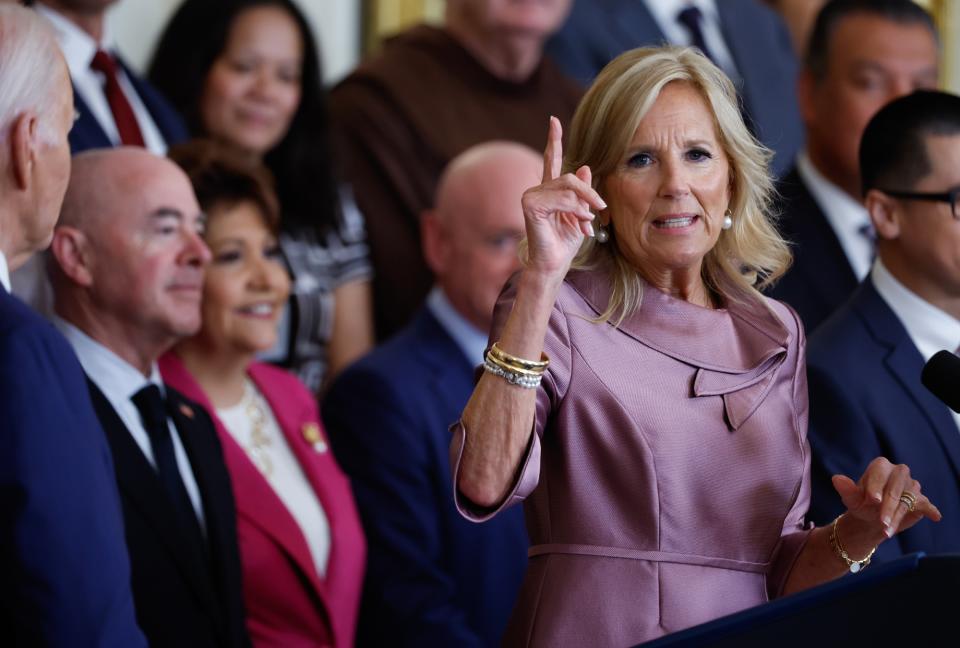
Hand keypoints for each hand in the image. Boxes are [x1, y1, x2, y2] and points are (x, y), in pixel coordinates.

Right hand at [521, 116, 606, 276]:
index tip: (554, 120)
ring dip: (584, 204)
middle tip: (601, 208)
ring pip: (568, 187)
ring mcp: (531, 196)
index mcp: (548, 190)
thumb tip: (586, 167)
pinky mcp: (531, 205)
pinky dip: (576, 210)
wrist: (554, 264)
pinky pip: (563, 199)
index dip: (554, 140)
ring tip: (588, 221)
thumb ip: (583, 192)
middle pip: (571, 177)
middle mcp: (537, 190)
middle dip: (589, 193)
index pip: (551, 160)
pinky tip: (580, 222)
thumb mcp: (581, 213)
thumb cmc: (566, 243)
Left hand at [832, 457, 940, 543]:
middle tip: (881, 523)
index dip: (876, 487)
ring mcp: (911, 485)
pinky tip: (934, 516)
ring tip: (886, 531)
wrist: (872, 519)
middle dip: (888, 506)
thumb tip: (836, 478)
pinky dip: (930, 510)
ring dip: (898, 516)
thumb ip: (845, 488)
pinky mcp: (920, 499)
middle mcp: (898, 472)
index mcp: (880, 466)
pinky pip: (926, 503)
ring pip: (908, 499)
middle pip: (896, 487)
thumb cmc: (861, 504)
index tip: (872, 501)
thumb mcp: (851, 499)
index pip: (880, 474)